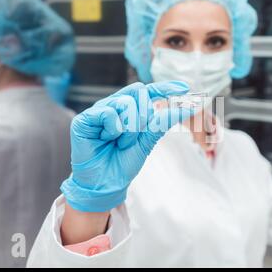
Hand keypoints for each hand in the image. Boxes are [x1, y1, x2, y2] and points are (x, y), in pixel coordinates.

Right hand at [60, 81, 191, 211]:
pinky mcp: (85, 119)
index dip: (165, 87)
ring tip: (119, 143)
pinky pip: (108, 112)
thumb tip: (186, 109)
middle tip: (134, 137)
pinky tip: (107, 138)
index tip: (185, 88)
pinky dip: (113, 128)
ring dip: (130, 129)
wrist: (106, 184)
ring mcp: (99, 110)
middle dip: (143, 117)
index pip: (148, 91)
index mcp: (129, 110)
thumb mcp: (147, 141)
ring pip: (126, 102)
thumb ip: (162, 123)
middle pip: (138, 91)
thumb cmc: (123, 163)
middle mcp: (114, 106)